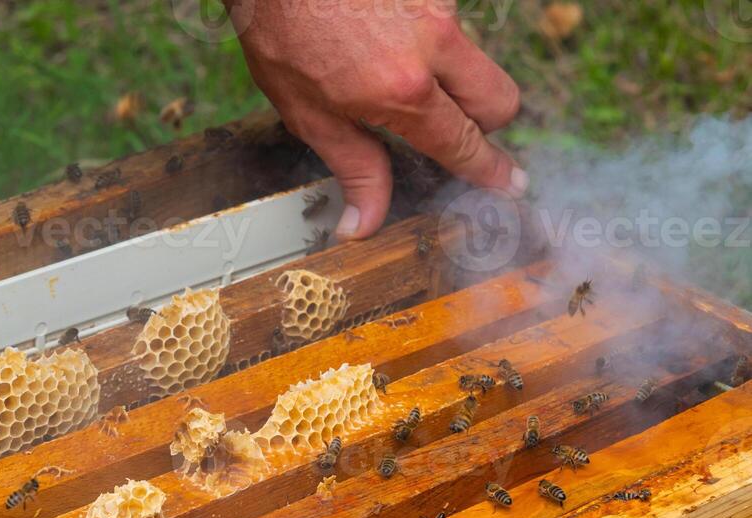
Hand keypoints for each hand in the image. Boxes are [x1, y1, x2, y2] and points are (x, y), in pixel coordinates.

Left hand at [230, 0, 524, 239]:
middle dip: (485, 125)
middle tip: (451, 134)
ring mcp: (441, 6)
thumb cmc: (281, 28)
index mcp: (403, 90)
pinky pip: (450, 25)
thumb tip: (366, 222)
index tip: (510, 185)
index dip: (488, 170)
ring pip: (475, 60)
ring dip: (452, 79)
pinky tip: (382, 37)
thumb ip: (351, 164)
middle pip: (499, 100)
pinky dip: (428, 41)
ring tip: (389, 75)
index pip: (463, 142)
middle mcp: (435, 45)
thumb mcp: (306, 112)